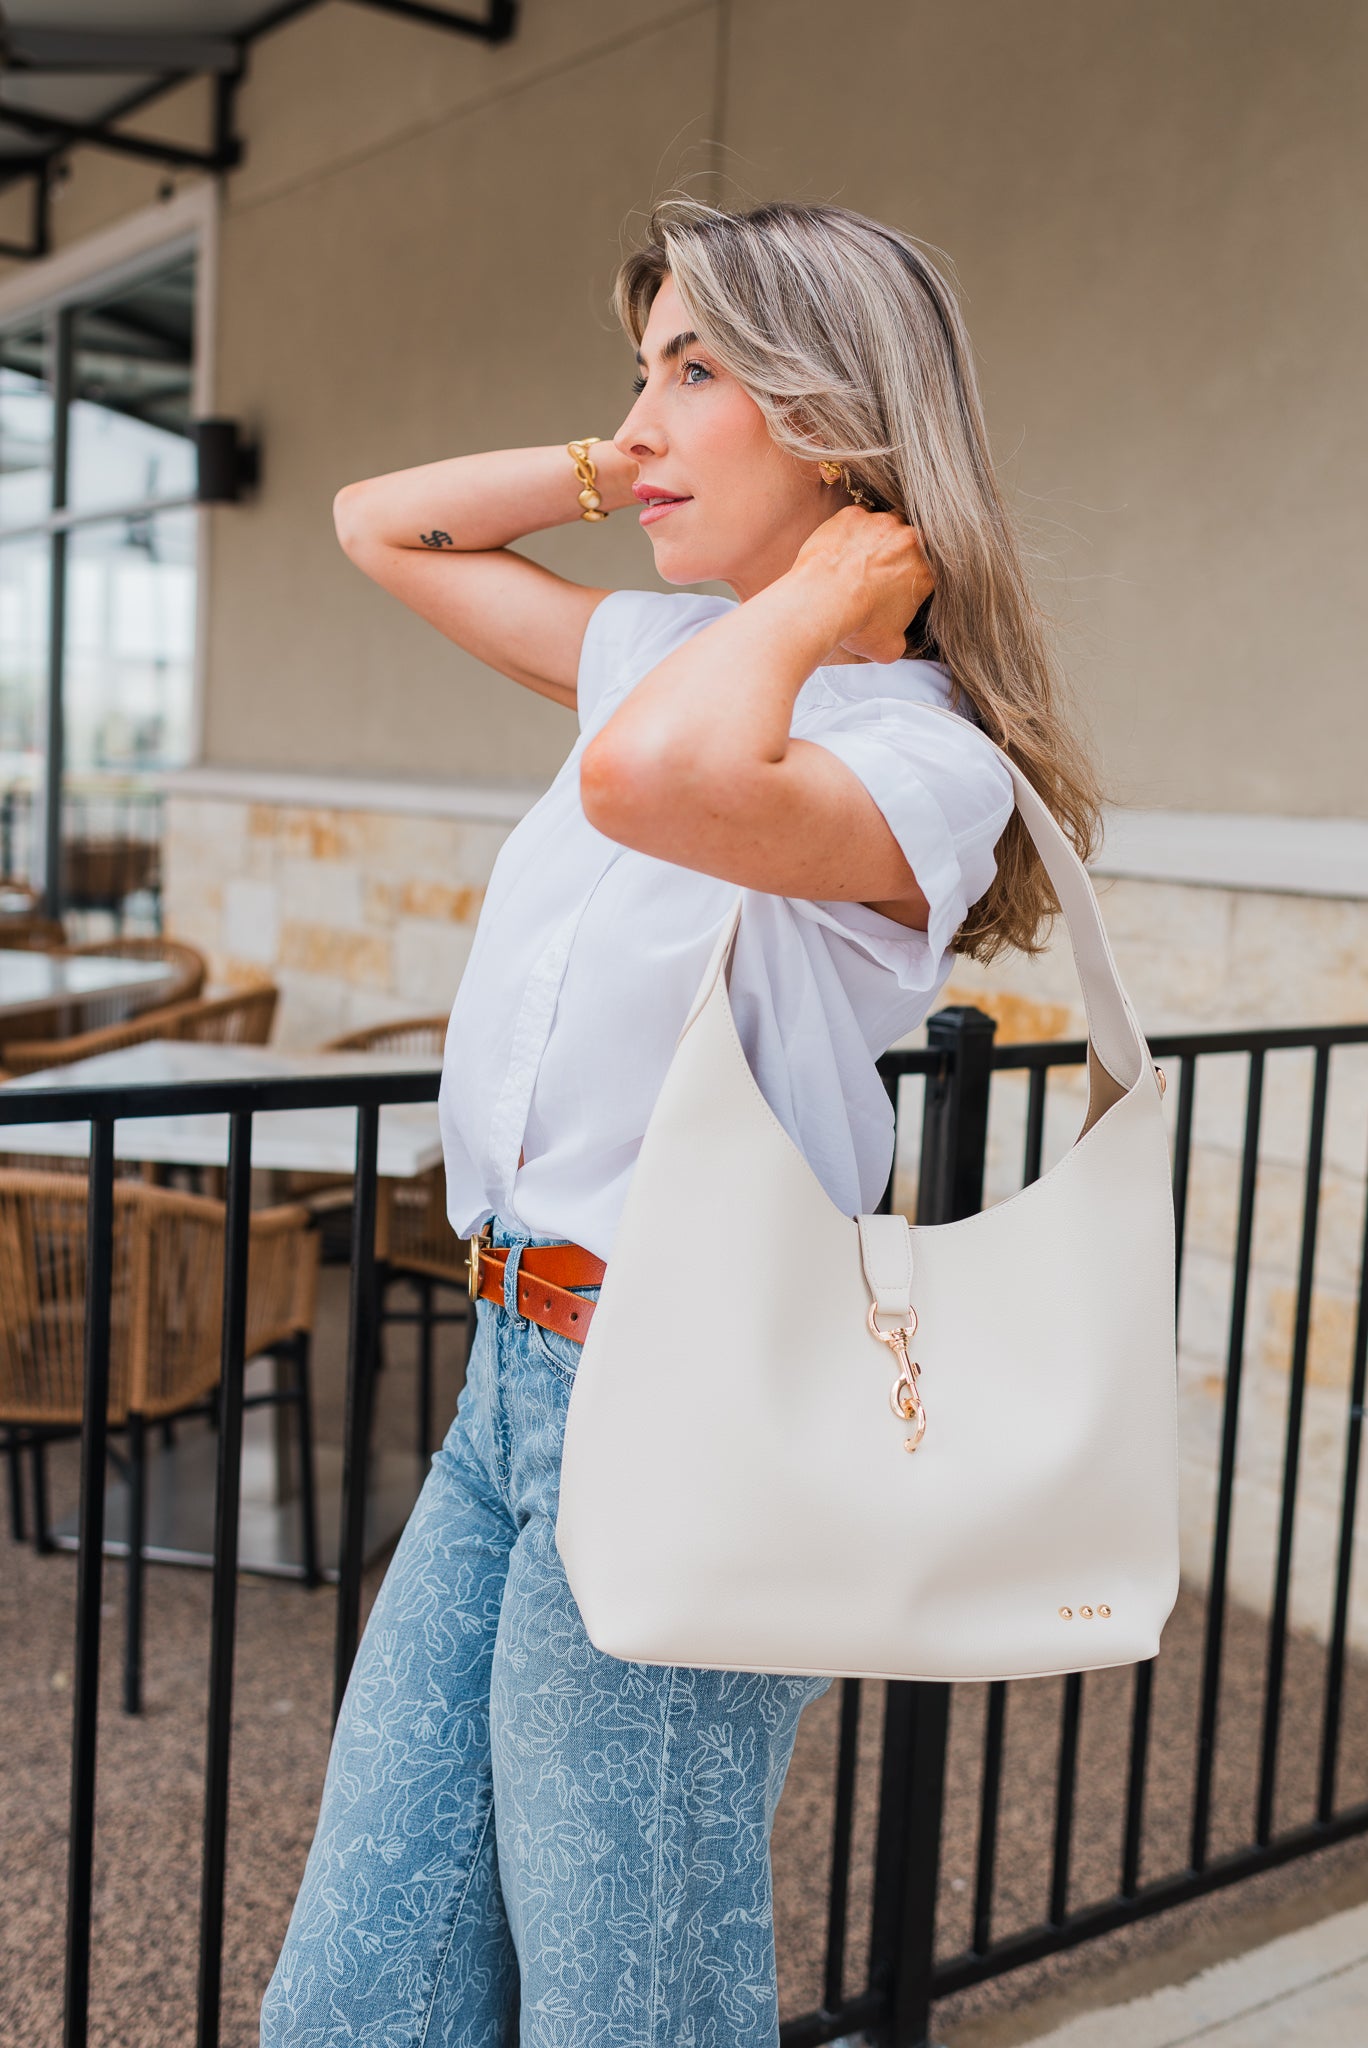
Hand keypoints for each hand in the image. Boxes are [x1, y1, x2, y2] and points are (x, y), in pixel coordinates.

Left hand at [791, 504, 935, 664]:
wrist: (825, 600)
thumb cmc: (859, 623)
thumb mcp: (888, 647)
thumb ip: (901, 640)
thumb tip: (896, 643)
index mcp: (927, 570)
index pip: (928, 570)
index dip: (912, 579)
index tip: (896, 588)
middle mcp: (911, 539)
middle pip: (909, 543)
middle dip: (895, 556)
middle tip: (874, 574)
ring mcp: (882, 523)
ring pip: (883, 527)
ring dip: (872, 541)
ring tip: (853, 563)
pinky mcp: (853, 515)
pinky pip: (854, 520)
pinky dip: (847, 533)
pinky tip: (836, 552)